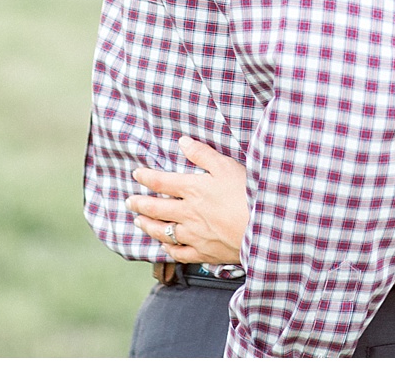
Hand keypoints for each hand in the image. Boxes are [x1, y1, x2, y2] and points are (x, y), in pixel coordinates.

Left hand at [126, 136, 249, 264]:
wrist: (265, 229)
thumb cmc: (249, 194)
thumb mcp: (228, 166)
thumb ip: (203, 154)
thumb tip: (183, 141)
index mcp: (193, 189)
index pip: (161, 182)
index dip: (146, 177)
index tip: (136, 174)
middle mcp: (188, 213)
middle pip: (156, 208)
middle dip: (140, 203)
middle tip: (129, 201)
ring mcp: (194, 235)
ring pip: (162, 232)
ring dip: (148, 225)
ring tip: (138, 222)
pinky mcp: (204, 253)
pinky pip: (179, 253)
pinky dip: (168, 249)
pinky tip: (164, 246)